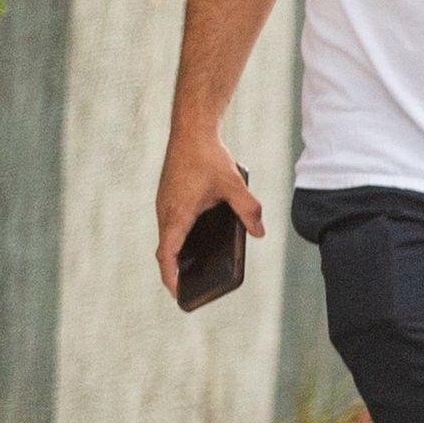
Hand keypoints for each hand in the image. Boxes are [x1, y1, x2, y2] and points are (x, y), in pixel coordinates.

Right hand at [155, 129, 263, 297]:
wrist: (190, 130)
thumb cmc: (207, 156)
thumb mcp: (234, 184)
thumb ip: (248, 210)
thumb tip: (260, 232)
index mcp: (177, 214)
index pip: (167, 255)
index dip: (171, 276)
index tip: (177, 292)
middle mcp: (165, 211)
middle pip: (164, 250)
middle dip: (172, 270)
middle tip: (186, 287)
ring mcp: (164, 203)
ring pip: (165, 236)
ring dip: (173, 253)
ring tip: (188, 268)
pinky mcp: (167, 196)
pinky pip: (168, 224)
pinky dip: (175, 237)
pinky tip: (192, 238)